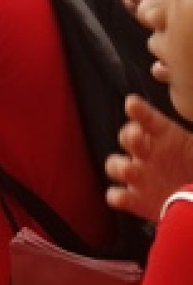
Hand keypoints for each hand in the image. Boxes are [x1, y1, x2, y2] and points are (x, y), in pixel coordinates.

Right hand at [106, 95, 192, 221]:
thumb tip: (188, 101)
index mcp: (165, 136)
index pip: (147, 118)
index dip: (139, 110)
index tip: (133, 104)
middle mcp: (147, 152)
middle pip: (127, 137)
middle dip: (128, 135)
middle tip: (136, 136)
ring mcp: (139, 176)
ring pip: (115, 164)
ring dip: (119, 166)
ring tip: (130, 170)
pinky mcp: (135, 199)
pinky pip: (117, 195)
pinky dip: (117, 196)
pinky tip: (122, 196)